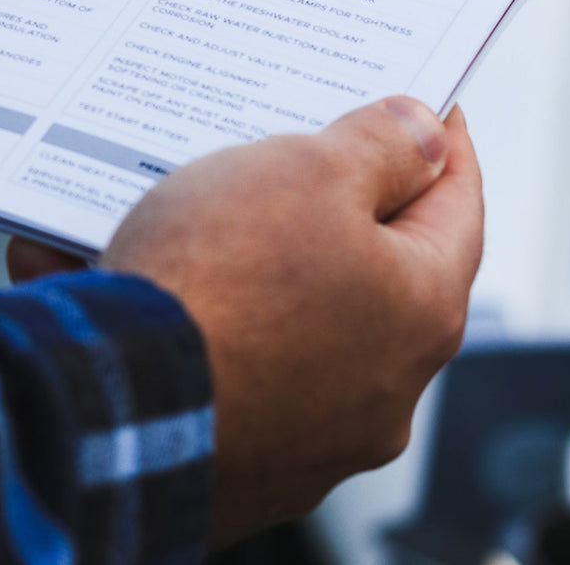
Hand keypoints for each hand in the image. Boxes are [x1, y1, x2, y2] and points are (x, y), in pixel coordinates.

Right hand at [47, 97, 481, 547]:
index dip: (441, 144)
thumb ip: (379, 146)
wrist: (112, 405)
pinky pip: (234, 366)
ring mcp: (312, 435)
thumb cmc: (214, 285)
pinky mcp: (242, 460)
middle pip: (374, 268)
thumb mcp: (305, 173)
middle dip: (338, 205)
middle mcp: (382, 388)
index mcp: (419, 312)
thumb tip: (422, 132)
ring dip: (260, 267)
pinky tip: (153, 284)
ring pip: (297, 319)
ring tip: (205, 217)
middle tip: (307, 149)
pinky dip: (207, 323)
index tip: (430, 108)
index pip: (457, 206)